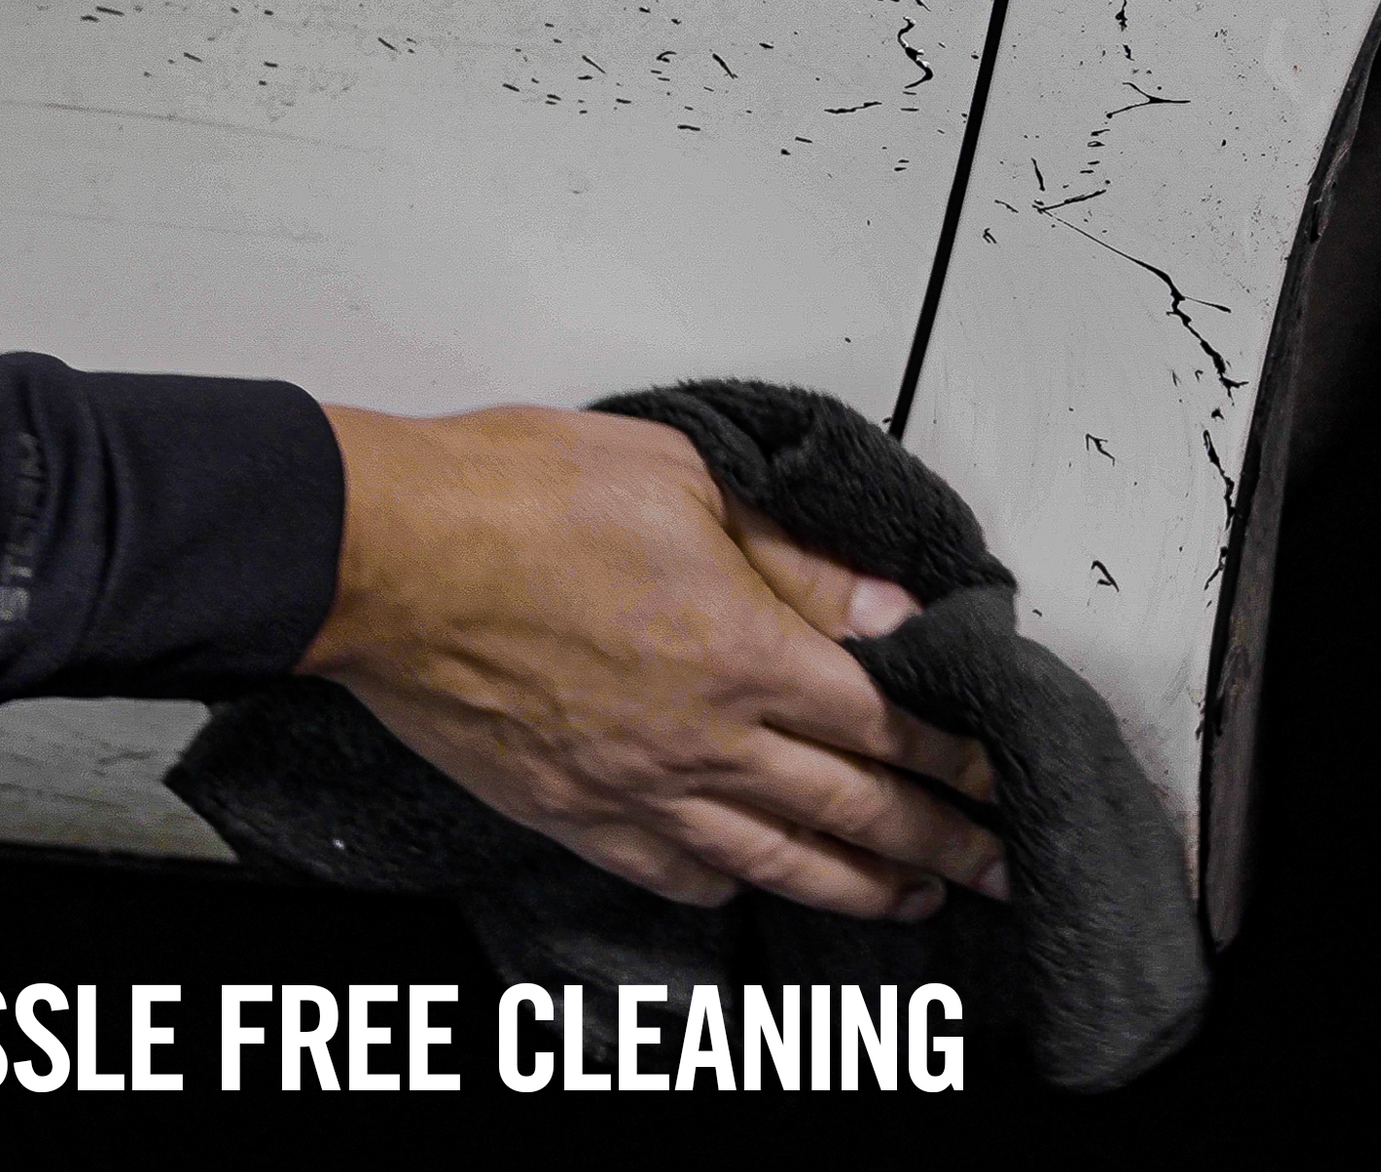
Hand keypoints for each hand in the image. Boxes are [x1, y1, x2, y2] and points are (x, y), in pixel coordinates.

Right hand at [296, 403, 1003, 919]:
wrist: (383, 555)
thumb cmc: (515, 497)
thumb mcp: (681, 479)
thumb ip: (795, 554)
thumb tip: (886, 606)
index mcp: (740, 651)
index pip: (881, 724)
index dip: (952, 754)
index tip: (997, 771)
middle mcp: (700, 740)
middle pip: (849, 809)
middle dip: (938, 840)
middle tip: (995, 865)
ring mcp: (634, 788)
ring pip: (773, 859)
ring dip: (856, 885)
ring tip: (913, 900)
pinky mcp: (569, 810)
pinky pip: (671, 874)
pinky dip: (727, 888)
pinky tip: (754, 888)